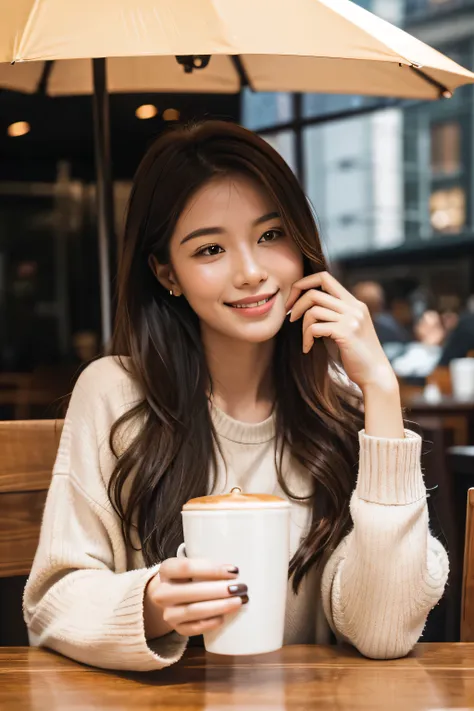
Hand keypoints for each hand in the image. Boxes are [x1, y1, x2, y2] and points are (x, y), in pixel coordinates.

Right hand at [144, 557, 247, 639]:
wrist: (170, 595)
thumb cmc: (189, 576)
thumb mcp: (192, 564)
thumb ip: (208, 565)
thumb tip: (235, 571)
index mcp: (166, 569)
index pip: (187, 567)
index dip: (212, 569)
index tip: (234, 570)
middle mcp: (162, 592)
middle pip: (191, 591)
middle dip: (219, 590)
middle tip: (241, 588)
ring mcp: (167, 612)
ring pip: (193, 611)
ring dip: (219, 606)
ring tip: (238, 601)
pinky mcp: (176, 628)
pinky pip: (193, 628)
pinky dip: (210, 623)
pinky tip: (223, 617)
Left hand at [286, 271, 395, 390]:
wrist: (374, 374)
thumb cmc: (355, 353)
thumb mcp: (346, 327)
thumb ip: (332, 314)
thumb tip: (304, 305)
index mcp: (353, 302)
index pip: (324, 277)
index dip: (303, 283)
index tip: (292, 300)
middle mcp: (354, 306)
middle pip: (314, 293)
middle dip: (296, 305)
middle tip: (290, 319)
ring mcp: (351, 319)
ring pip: (313, 311)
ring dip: (302, 327)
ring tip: (306, 340)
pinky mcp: (346, 333)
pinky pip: (315, 328)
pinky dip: (306, 338)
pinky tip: (308, 348)